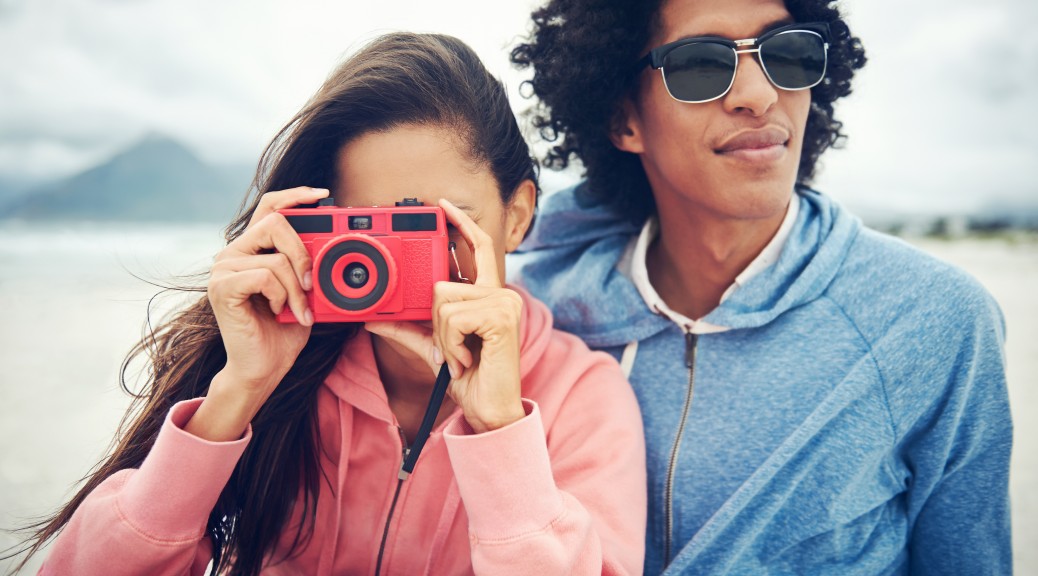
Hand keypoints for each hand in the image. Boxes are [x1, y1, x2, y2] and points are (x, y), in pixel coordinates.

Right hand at [187, 186, 327, 440]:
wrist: (263, 368)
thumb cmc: (284, 331)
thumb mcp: (307, 292)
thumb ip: (313, 266)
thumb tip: (339, 247)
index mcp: (252, 248)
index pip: (270, 206)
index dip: (296, 196)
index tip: (323, 195)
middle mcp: (233, 253)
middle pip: (275, 222)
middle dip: (304, 252)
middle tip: (313, 284)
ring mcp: (224, 268)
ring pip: (276, 256)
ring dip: (297, 288)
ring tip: (298, 310)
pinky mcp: (222, 286)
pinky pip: (265, 275)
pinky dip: (282, 296)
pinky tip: (280, 312)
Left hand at [365, 199, 525, 432]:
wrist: (489, 410)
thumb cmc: (470, 379)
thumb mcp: (433, 350)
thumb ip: (407, 330)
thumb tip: (371, 320)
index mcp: (489, 295)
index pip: (477, 248)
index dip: (460, 224)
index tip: (443, 207)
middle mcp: (501, 294)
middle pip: (442, 284)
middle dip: (436, 322)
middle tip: (453, 349)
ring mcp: (504, 303)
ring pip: (443, 300)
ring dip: (443, 337)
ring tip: (461, 357)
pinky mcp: (501, 317)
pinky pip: (452, 317)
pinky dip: (450, 344)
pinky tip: (467, 359)